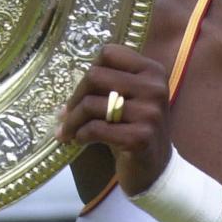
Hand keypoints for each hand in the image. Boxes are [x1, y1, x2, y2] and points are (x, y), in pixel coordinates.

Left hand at [56, 44, 171, 195]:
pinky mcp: (140, 138)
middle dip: (74, 98)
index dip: (89, 70)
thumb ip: (108, 82)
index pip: (109, 53)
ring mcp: (149, 113)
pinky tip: (80, 140)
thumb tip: (68, 88)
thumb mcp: (130, 97)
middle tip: (65, 115)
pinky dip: (81, 135)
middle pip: (95, 76)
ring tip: (67, 131)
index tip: (83, 91)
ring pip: (91, 104)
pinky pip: (96, 128)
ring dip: (72, 120)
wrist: (155, 168)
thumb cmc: (135, 127)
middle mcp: (154, 87)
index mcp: (152, 70)